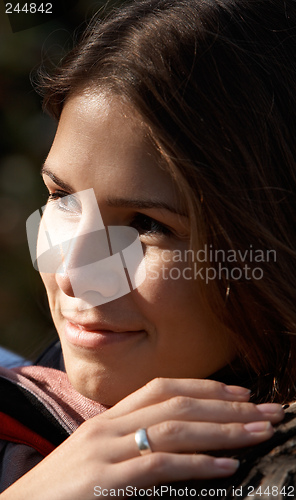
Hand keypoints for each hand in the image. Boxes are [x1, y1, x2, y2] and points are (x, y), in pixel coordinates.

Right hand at [2, 378, 283, 499]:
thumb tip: (182, 440)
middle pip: (178, 403)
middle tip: (268, 411)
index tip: (242, 392)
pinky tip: (227, 466)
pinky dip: (197, 465)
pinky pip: (160, 467)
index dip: (206, 387)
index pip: (165, 387)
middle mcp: (112, 425)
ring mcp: (109, 451)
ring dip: (223, 429)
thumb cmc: (66, 485)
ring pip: (175, 428)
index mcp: (112, 416)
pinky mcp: (107, 481)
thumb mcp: (101, 453)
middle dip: (228, 406)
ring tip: (260, 432)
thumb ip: (135, 441)